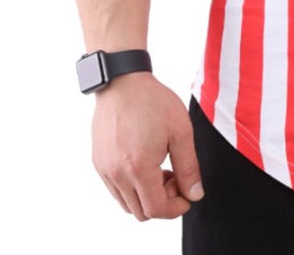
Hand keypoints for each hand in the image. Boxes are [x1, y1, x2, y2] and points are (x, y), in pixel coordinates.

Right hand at [91, 72, 203, 220]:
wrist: (122, 81)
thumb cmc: (152, 101)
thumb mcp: (180, 131)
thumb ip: (189, 166)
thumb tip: (195, 194)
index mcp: (138, 168)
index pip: (156, 209)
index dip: (175, 208)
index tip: (187, 195)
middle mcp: (117, 174)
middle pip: (141, 212)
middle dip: (163, 202)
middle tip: (175, 177)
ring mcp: (105, 169)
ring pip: (127, 203)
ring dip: (147, 195)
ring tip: (161, 169)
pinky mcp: (99, 162)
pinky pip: (116, 189)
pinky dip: (132, 187)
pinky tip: (145, 163)